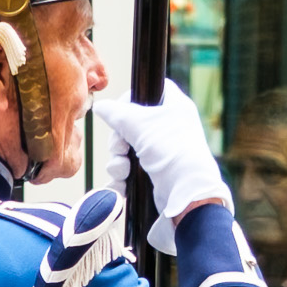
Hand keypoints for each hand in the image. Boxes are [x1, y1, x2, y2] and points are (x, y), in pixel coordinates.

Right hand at [92, 82, 230, 224]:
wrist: (186, 196)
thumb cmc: (171, 153)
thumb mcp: (140, 125)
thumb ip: (116, 114)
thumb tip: (100, 106)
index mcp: (174, 108)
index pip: (152, 90)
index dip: (131, 98)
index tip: (119, 110)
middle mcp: (168, 128)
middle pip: (130, 124)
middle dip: (118, 140)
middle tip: (120, 149)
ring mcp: (161, 152)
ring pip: (126, 150)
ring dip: (117, 162)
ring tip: (123, 172)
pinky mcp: (154, 174)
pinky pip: (128, 170)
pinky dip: (121, 177)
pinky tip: (121, 185)